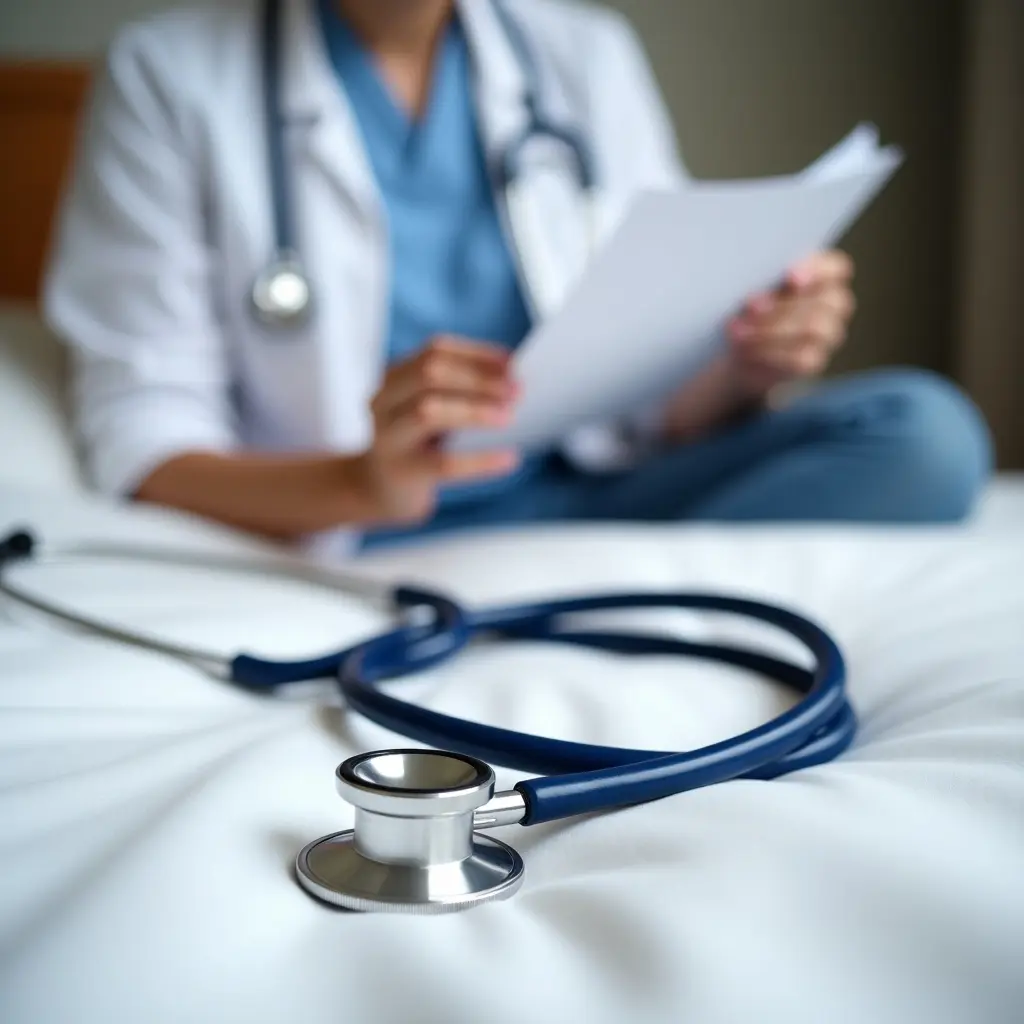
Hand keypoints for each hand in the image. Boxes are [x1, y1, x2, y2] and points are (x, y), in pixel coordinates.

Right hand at [356, 336, 519, 524]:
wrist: (379, 489)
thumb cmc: (417, 443)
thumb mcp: (431, 408)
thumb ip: (460, 391)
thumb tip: (511, 379)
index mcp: (395, 378)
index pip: (436, 350)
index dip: (476, 353)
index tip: (512, 363)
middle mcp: (385, 401)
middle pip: (430, 373)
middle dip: (478, 378)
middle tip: (515, 391)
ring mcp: (389, 437)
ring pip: (429, 411)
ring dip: (474, 410)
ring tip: (507, 417)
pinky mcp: (402, 472)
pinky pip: (444, 463)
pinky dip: (481, 460)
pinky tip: (508, 459)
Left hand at [726, 250, 855, 394]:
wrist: (741, 347)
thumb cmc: (749, 306)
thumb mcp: (751, 290)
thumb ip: (761, 286)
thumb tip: (755, 299)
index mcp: (824, 275)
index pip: (836, 269)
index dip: (816, 271)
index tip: (790, 277)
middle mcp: (834, 304)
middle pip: (824, 302)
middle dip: (783, 304)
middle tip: (750, 307)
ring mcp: (828, 335)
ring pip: (812, 330)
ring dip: (770, 331)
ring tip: (737, 332)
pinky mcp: (814, 361)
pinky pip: (798, 359)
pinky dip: (768, 354)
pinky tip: (745, 351)